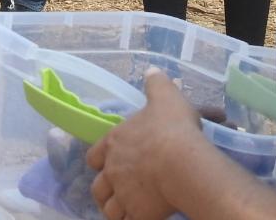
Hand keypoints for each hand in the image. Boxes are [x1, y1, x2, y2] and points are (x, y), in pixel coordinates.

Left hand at [88, 69, 205, 219]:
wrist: (182, 161)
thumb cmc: (172, 128)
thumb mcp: (165, 96)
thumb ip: (156, 84)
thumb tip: (152, 71)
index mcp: (115, 142)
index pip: (94, 156)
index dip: (99, 160)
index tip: (105, 164)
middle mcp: (114, 169)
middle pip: (98, 187)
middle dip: (104, 191)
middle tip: (113, 193)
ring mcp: (124, 193)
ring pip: (109, 209)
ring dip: (113, 210)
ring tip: (123, 211)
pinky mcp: (138, 213)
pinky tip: (137, 218)